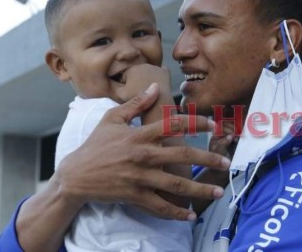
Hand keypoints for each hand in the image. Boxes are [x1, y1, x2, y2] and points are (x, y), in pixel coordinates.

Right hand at [55, 84, 229, 220]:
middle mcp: (144, 155)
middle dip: (208, 159)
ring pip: (176, 185)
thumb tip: (155, 87)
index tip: (214, 125)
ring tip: (217, 192)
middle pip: (183, 156)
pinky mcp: (135, 196)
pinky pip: (160, 206)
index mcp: (140, 135)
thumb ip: (136, 103)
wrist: (76, 175)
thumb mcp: (112, 118)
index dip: (197, 123)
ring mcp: (140, 178)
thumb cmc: (95, 145)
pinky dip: (176, 213)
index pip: (174, 125)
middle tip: (225, 162)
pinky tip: (190, 215)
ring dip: (199, 189)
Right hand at [116, 64, 170, 102]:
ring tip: (145, 89)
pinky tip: (157, 83)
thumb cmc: (137, 98)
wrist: (157, 102)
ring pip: (147, 72)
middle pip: (135, 73)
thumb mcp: (119, 94)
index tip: (127, 93)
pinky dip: (158, 76)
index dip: (124, 85)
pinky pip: (160, 72)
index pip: (124, 76)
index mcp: (131, 69)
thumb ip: (112, 87)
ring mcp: (155, 67)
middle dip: (134, 81)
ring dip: (145, 78)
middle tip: (136, 92)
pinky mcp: (165, 72)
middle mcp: (143, 64)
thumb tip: (108, 81)